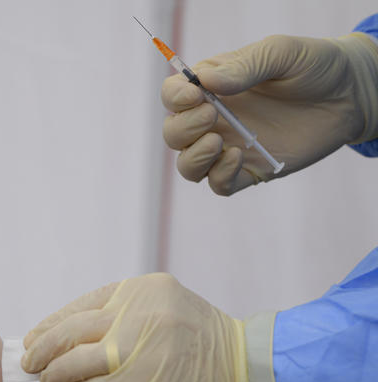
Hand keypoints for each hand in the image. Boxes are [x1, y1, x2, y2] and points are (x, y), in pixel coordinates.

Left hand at [21, 273, 248, 381]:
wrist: (249, 372)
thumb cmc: (203, 346)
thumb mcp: (164, 311)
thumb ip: (122, 319)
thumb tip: (65, 341)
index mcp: (141, 291)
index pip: (80, 307)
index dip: (50, 325)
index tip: (33, 337)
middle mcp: (136, 315)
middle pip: (69, 332)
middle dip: (41, 349)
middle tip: (28, 362)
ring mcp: (135, 351)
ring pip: (72, 362)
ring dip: (53, 374)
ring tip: (48, 381)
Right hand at [163, 32, 377, 194]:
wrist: (351, 95)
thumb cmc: (314, 66)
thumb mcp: (282, 53)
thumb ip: (245, 66)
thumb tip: (207, 82)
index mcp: (213, 86)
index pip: (173, 95)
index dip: (175, 97)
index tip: (196, 95)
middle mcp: (214, 118)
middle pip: (173, 133)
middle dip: (184, 128)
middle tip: (213, 115)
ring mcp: (228, 146)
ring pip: (187, 165)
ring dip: (193, 158)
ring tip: (219, 143)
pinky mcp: (248, 170)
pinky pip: (218, 185)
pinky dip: (219, 176)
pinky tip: (238, 158)